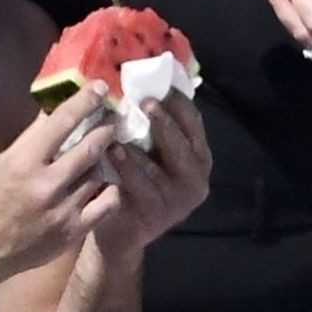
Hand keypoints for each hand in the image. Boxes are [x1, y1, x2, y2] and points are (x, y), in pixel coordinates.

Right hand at [0, 84, 120, 285]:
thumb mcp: (1, 163)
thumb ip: (31, 140)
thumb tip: (55, 112)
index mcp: (23, 162)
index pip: (62, 121)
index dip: (85, 101)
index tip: (100, 88)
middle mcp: (46, 184)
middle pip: (90, 146)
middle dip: (107, 127)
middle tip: (115, 116)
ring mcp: (62, 210)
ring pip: (100, 172)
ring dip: (107, 157)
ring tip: (111, 148)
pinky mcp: (73, 231)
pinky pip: (106, 203)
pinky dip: (111, 188)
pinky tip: (109, 181)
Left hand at [94, 91, 211, 258]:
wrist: (121, 229)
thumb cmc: (133, 180)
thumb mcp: (149, 151)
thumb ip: (153, 126)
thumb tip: (143, 82)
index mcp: (198, 157)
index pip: (194, 123)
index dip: (179, 103)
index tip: (160, 84)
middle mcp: (197, 178)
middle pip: (183, 144)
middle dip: (164, 121)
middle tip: (145, 101)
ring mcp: (180, 200)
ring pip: (161, 167)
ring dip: (139, 146)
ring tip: (121, 128)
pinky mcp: (161, 216)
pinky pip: (143, 188)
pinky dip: (127, 170)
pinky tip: (113, 154)